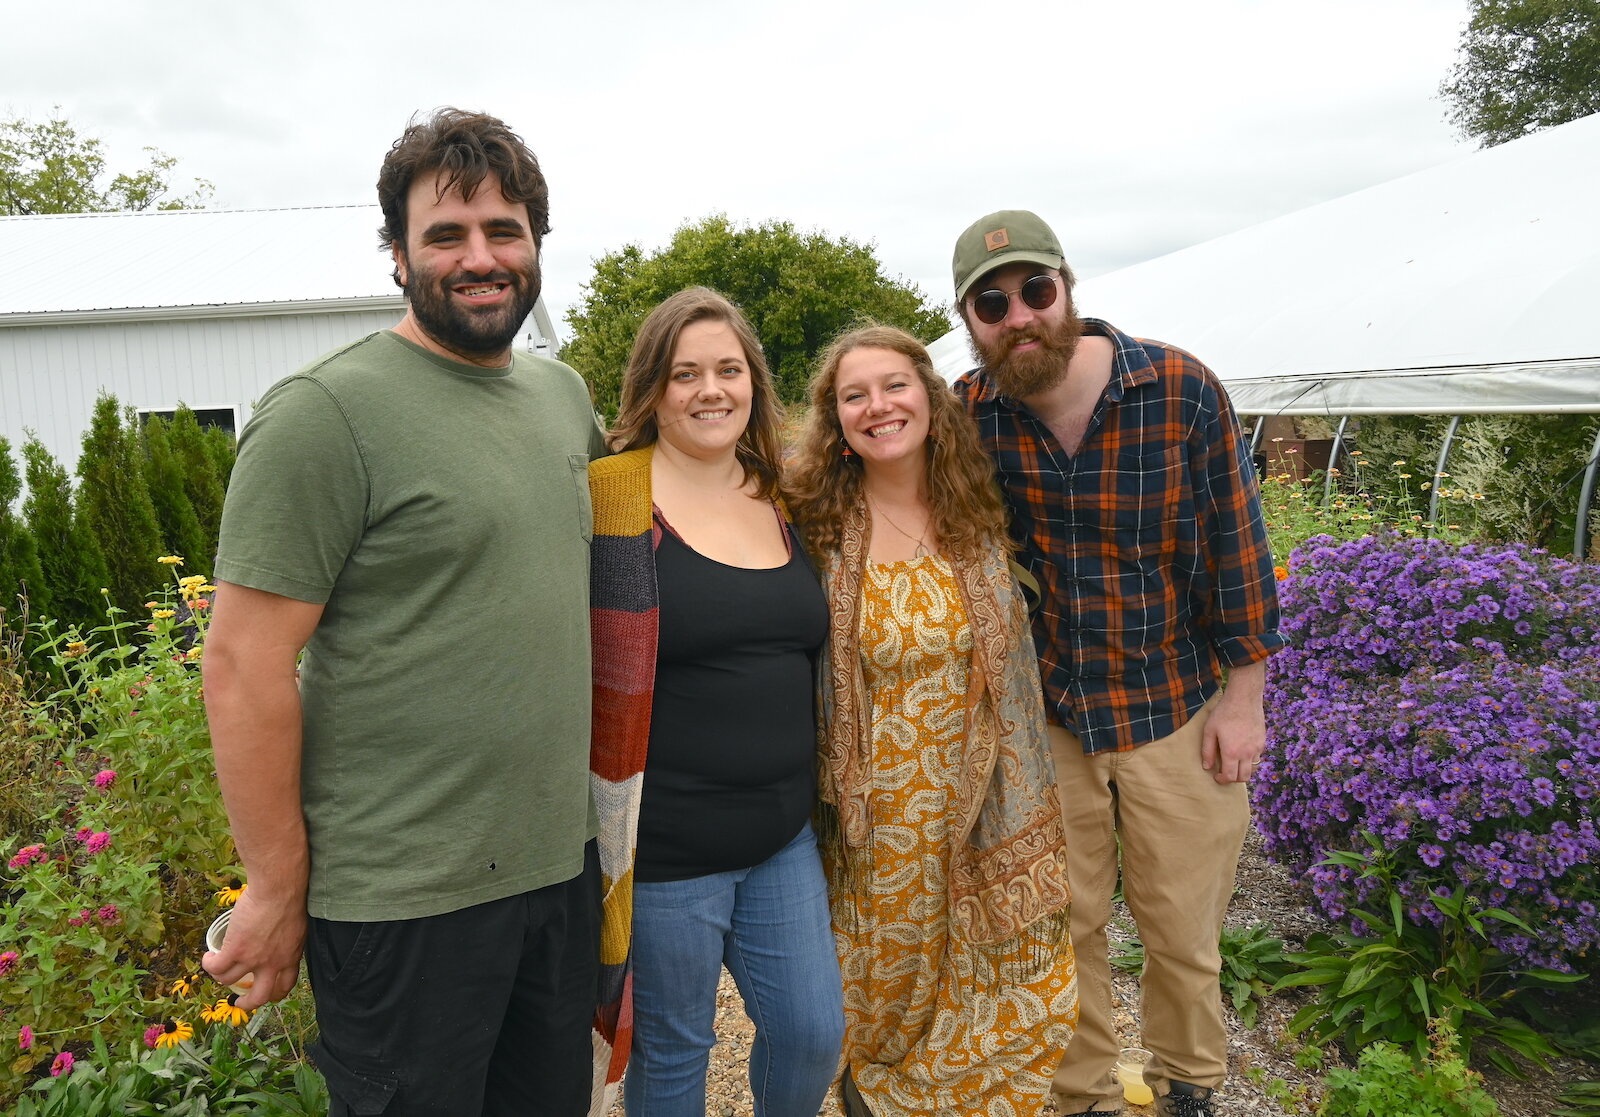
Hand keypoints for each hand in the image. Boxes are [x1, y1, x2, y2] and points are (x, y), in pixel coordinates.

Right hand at [202, 886, 306, 1010]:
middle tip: (239, 1001)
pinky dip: (209, 964)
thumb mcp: (298, 926)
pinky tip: (209, 956)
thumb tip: (280, 940)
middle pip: (260, 996)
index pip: (285, 984)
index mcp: (291, 957)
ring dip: (220, 975)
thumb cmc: (290, 898)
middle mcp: (272, 963)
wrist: (279, 889)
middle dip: (247, 1003)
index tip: (268, 991)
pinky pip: (215, 967)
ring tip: (217, 964)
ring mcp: (252, 959)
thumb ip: (289, 940)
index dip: (275, 992)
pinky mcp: (235, 950)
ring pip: (229, 979)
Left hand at [1199, 662, 1267, 785]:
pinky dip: (1250, 760)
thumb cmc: (1224, 713)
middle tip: (1225, 773)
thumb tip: (1207, 767)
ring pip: (1253, 769)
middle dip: (1233, 779)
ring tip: (1234, 763)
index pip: (1230, 777)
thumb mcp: (1209, 731)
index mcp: (1232, 752)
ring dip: (1243, 770)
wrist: (1244, 698)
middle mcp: (1247, 753)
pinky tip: (1242, 752)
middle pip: (1244, 777)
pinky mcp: (1262, 742)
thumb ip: (1207, 751)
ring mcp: (1257, 748)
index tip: (1217, 776)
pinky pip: (1258, 757)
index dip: (1222, 780)